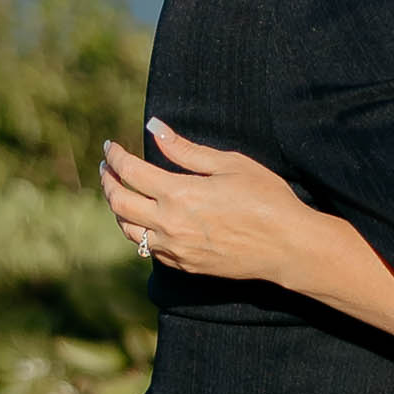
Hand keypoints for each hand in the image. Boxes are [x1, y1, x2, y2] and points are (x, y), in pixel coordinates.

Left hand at [100, 118, 313, 279]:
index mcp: (179, 193)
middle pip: (119, 202)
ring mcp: (175, 248)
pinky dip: (140, 231)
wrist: (286, 246)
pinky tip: (145, 220)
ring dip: (118, 209)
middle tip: (107, 169)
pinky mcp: (184, 265)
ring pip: (128, 230)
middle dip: (107, 182)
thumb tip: (156, 129)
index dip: (115, 157)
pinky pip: (149, 248)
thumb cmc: (266, 199)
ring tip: (120, 193)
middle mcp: (169, 223)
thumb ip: (187, 150)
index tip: (110, 146)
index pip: (130, 172)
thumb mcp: (230, 164)